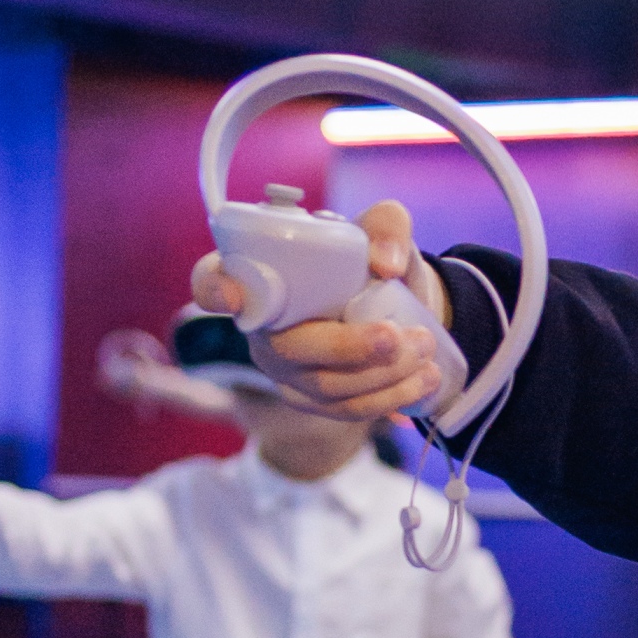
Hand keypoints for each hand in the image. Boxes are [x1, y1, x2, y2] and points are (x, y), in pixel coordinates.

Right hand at [190, 201, 451, 425]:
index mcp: (259, 275)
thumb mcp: (382, 229)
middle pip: (291, 350)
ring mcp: (285, 370)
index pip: (212, 282)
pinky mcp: (313, 401)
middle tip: (396, 336)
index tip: (233, 297)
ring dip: (383, 376)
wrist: (397, 304)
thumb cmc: (370, 261)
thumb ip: (386, 227)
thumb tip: (386, 263)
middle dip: (348, 349)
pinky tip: (424, 379)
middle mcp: (262, 327)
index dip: (215, 290)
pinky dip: (391, 397)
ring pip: (326, 387)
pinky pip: (346, 410)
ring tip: (424, 349)